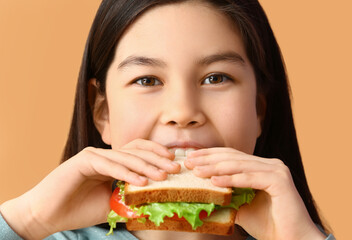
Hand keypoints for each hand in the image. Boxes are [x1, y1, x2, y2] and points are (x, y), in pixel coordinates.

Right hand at [0, 139, 179, 239]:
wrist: (47, 215)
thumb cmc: (78, 210)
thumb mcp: (111, 204)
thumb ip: (129, 199)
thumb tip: (154, 203)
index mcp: (112, 162)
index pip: (139, 151)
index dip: (157, 154)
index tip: (173, 163)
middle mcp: (105, 155)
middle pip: (136, 151)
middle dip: (157, 159)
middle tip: (175, 168)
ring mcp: (94, 155)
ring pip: (125, 156)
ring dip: (145, 166)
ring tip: (162, 176)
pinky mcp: (83, 160)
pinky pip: (109, 164)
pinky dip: (126, 172)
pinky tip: (140, 181)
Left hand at [185, 147, 325, 239]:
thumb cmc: (267, 224)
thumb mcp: (240, 206)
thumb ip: (226, 194)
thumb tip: (201, 189)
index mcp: (261, 166)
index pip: (231, 155)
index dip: (210, 155)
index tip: (191, 158)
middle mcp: (270, 164)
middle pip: (233, 157)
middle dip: (209, 159)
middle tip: (189, 162)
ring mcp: (277, 170)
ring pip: (240, 165)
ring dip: (216, 167)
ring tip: (197, 171)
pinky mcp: (280, 180)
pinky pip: (250, 178)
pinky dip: (231, 179)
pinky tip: (214, 180)